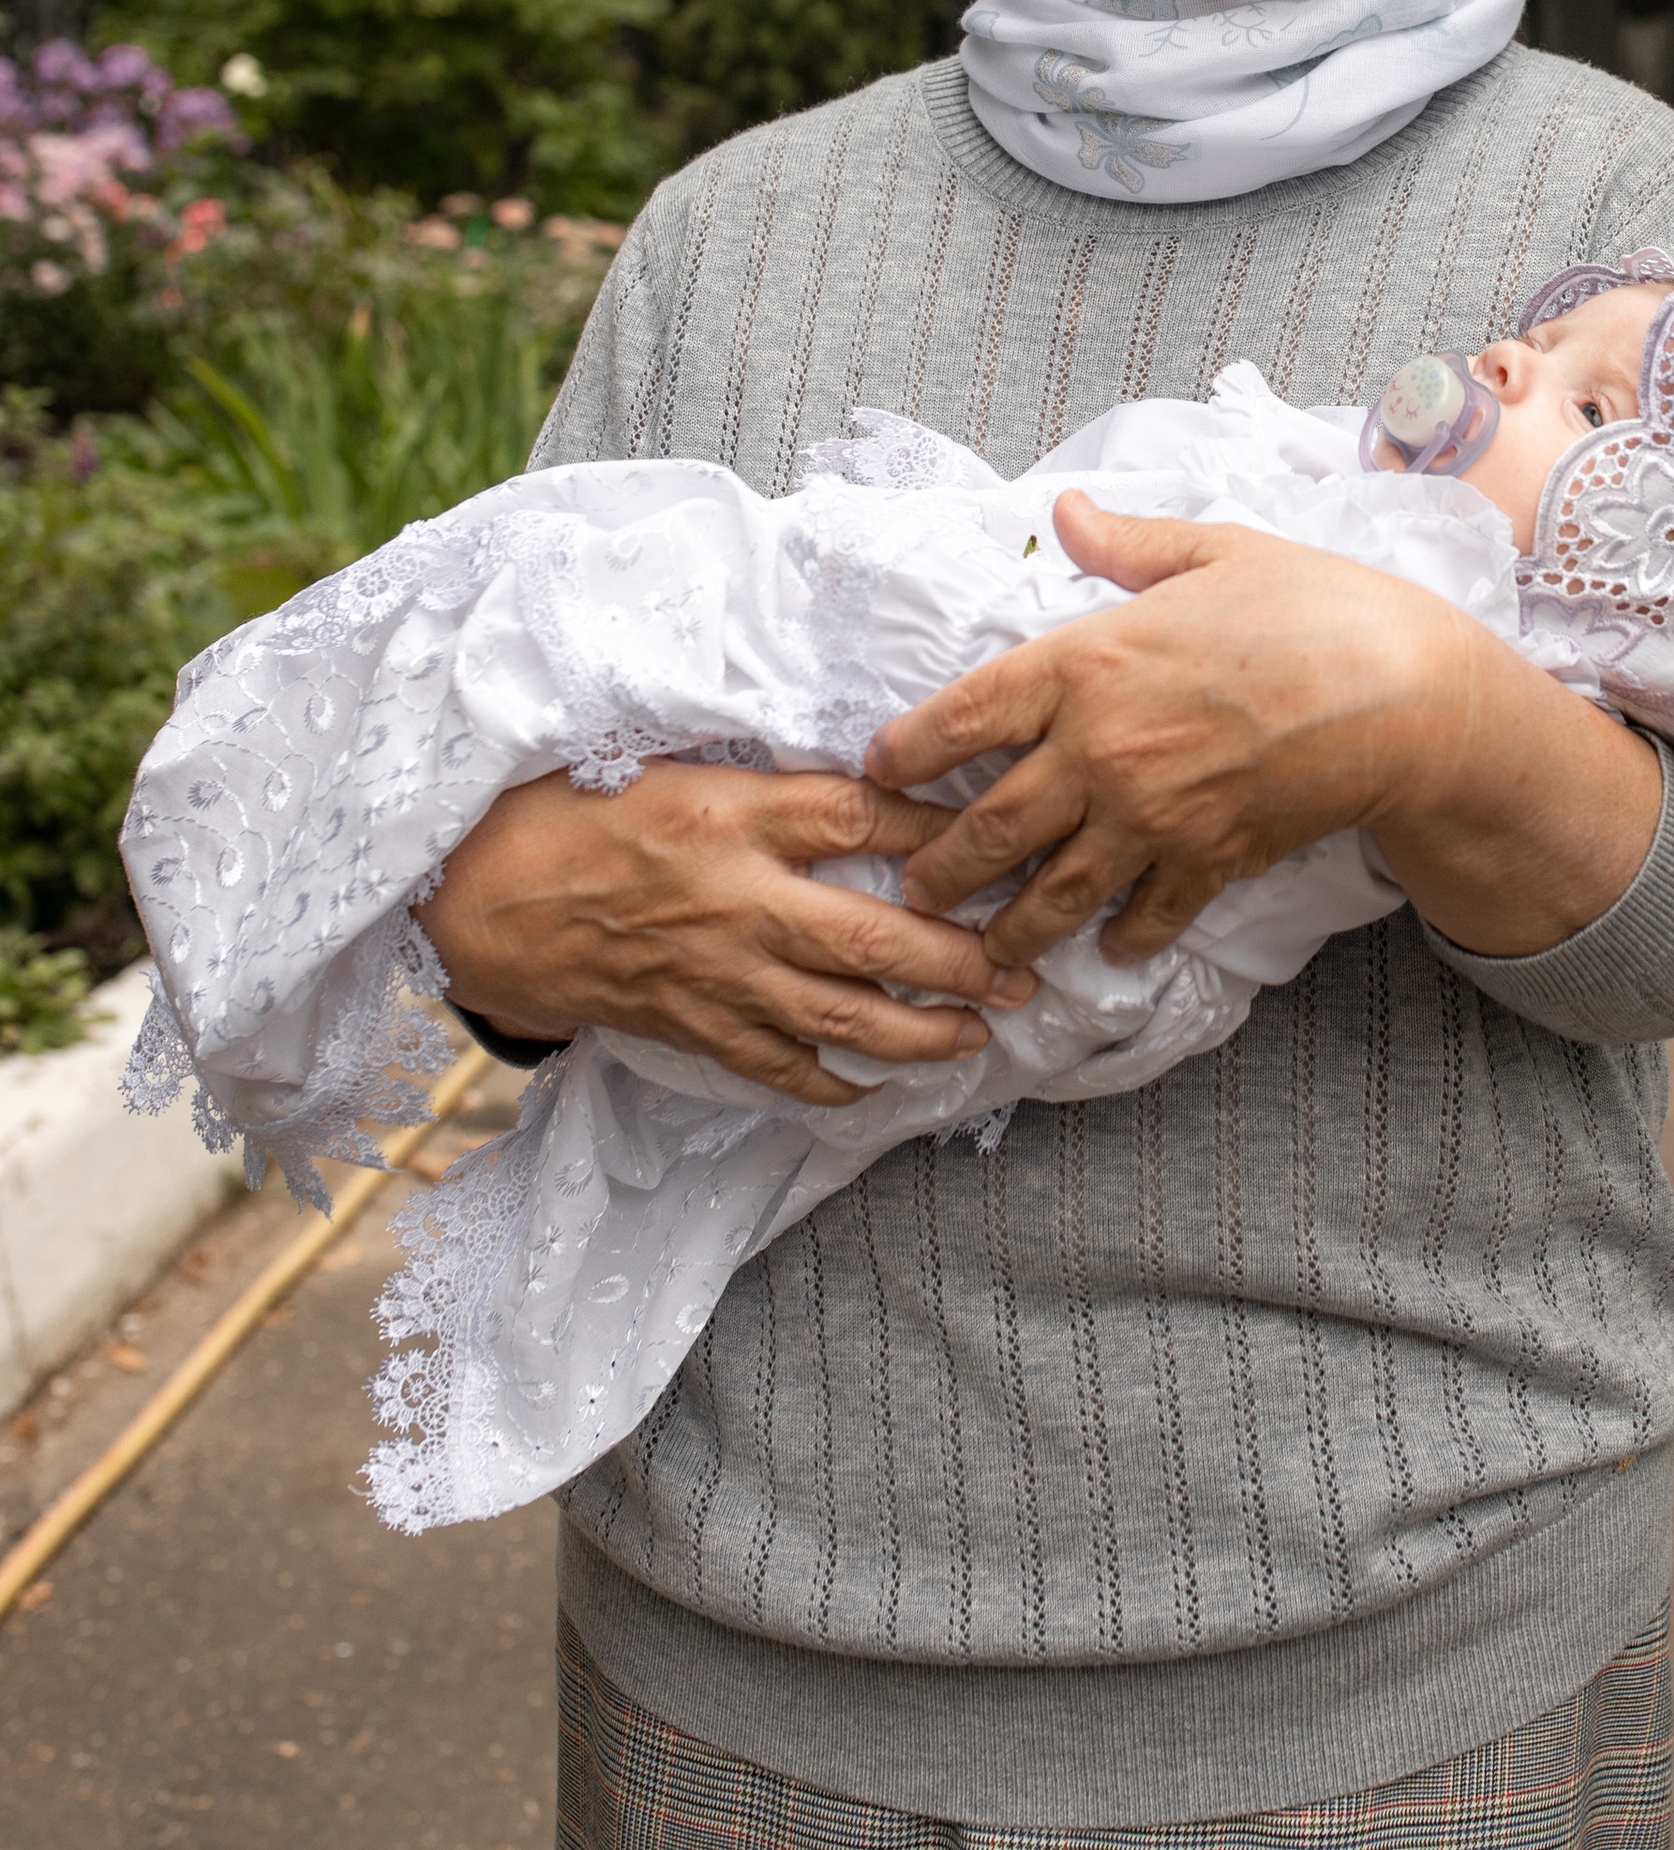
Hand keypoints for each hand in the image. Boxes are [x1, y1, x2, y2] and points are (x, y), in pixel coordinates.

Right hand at [418, 760, 1037, 1109]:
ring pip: (840, 1017)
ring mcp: (715, 972)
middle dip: (960, 960)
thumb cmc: (569, 809)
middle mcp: (736, 899)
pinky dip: (829, 1082)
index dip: (936, 829)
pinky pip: (774, 1065)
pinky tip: (874, 1088)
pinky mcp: (688, 1023)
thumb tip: (859, 774)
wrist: (474, 893)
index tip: (996, 833)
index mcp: (732, 814)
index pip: (860, 818)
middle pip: (874, 938)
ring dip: (919, 1033)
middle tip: (1023, 969)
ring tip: (977, 1036)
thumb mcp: (668, 761)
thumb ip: (762, 778)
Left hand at [876, 491, 1661, 969]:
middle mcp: (1099, 749)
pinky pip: (1144, 917)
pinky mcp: (1206, 861)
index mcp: (1085, 661)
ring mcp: (1150, 816)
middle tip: (914, 888)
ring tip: (983, 948)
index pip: (960, 716)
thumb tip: (1066, 510)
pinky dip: (1121, 939)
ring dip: (1008, 928)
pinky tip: (1106, 947)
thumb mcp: (1214, 551)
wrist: (1402, 692)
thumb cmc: (1312, 607)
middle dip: (939, 866)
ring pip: (1049, 892)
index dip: (904, 750)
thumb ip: (1125, 543)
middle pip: (986, 827)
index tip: (877, 770)